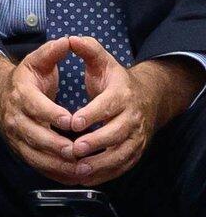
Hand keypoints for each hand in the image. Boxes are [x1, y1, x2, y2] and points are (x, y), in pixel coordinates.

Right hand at [0, 43, 79, 183]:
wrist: (0, 97)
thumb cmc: (26, 79)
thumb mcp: (37, 61)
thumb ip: (52, 52)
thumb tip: (67, 41)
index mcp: (20, 95)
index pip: (34, 106)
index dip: (51, 114)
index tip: (70, 120)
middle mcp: (15, 118)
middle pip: (34, 135)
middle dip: (56, 144)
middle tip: (77, 150)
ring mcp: (16, 136)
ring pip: (35, 154)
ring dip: (56, 162)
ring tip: (78, 166)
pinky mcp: (20, 149)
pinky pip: (36, 164)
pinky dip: (53, 171)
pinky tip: (72, 174)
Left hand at [63, 37, 197, 184]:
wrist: (144, 97)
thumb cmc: (115, 82)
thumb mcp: (103, 62)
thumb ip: (87, 51)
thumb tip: (70, 38)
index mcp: (122, 94)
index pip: (109, 105)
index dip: (92, 114)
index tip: (73, 122)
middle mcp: (132, 116)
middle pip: (117, 132)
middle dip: (96, 142)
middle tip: (74, 149)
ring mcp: (135, 136)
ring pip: (121, 153)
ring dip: (100, 163)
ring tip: (78, 169)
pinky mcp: (135, 151)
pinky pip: (123, 165)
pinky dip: (106, 174)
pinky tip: (86, 178)